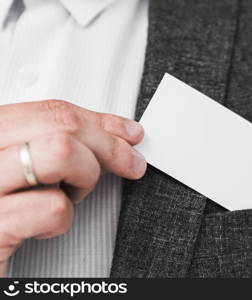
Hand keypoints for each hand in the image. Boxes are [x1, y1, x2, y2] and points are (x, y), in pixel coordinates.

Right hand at [0, 100, 146, 275]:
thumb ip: (60, 145)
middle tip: (129, 164)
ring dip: (83, 178)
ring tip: (70, 197)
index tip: (129, 134)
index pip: (51, 111)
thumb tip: (121, 134)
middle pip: (61, 126)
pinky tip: (46, 227)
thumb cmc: (5, 216)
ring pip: (59, 153)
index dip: (101, 122)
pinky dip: (64, 219)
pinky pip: (52, 207)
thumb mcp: (27, 171)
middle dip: (109, 146)